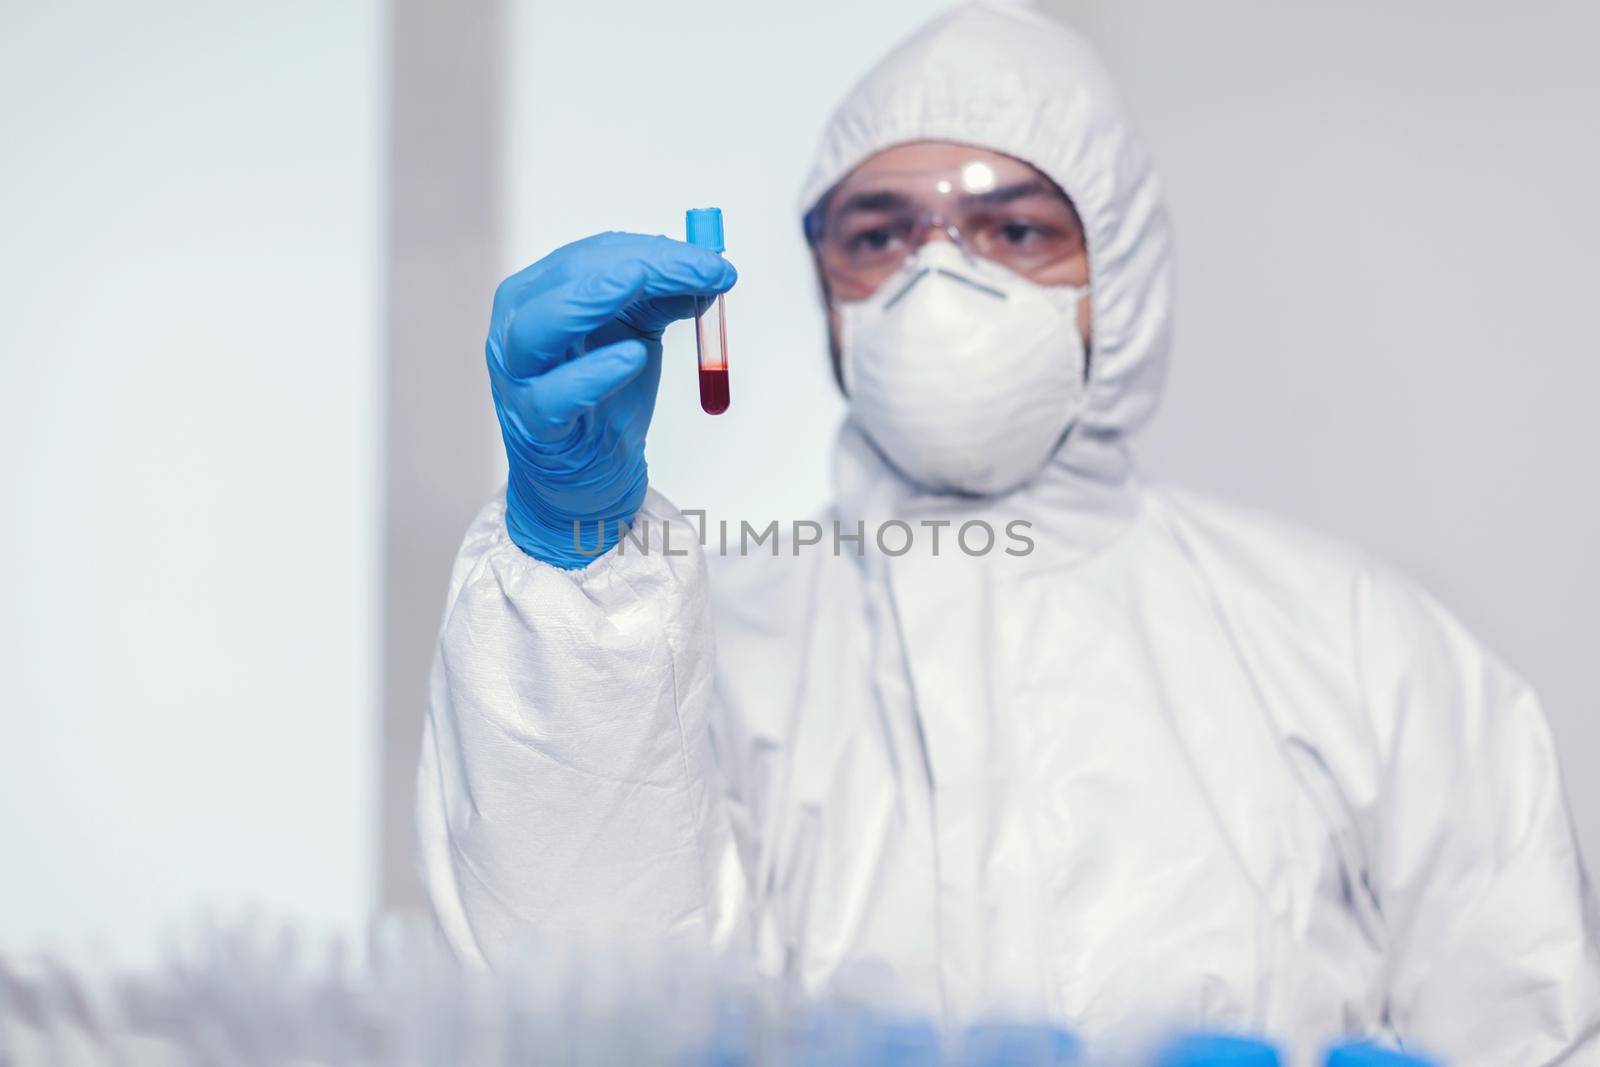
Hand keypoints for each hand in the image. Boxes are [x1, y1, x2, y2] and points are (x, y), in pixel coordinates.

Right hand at [485, 232, 736, 566]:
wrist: (586, 479)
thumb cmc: (604, 401)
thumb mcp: (635, 336)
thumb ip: (663, 300)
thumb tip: (711, 269)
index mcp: (538, 294)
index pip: (594, 255)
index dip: (655, 250)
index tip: (713, 261)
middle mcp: (516, 327)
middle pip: (572, 278)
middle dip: (643, 265)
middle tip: (703, 269)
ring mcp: (519, 378)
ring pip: (540, 328)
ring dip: (590, 299)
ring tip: (637, 280)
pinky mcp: (535, 425)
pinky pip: (556, 397)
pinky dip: (593, 374)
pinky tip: (631, 358)